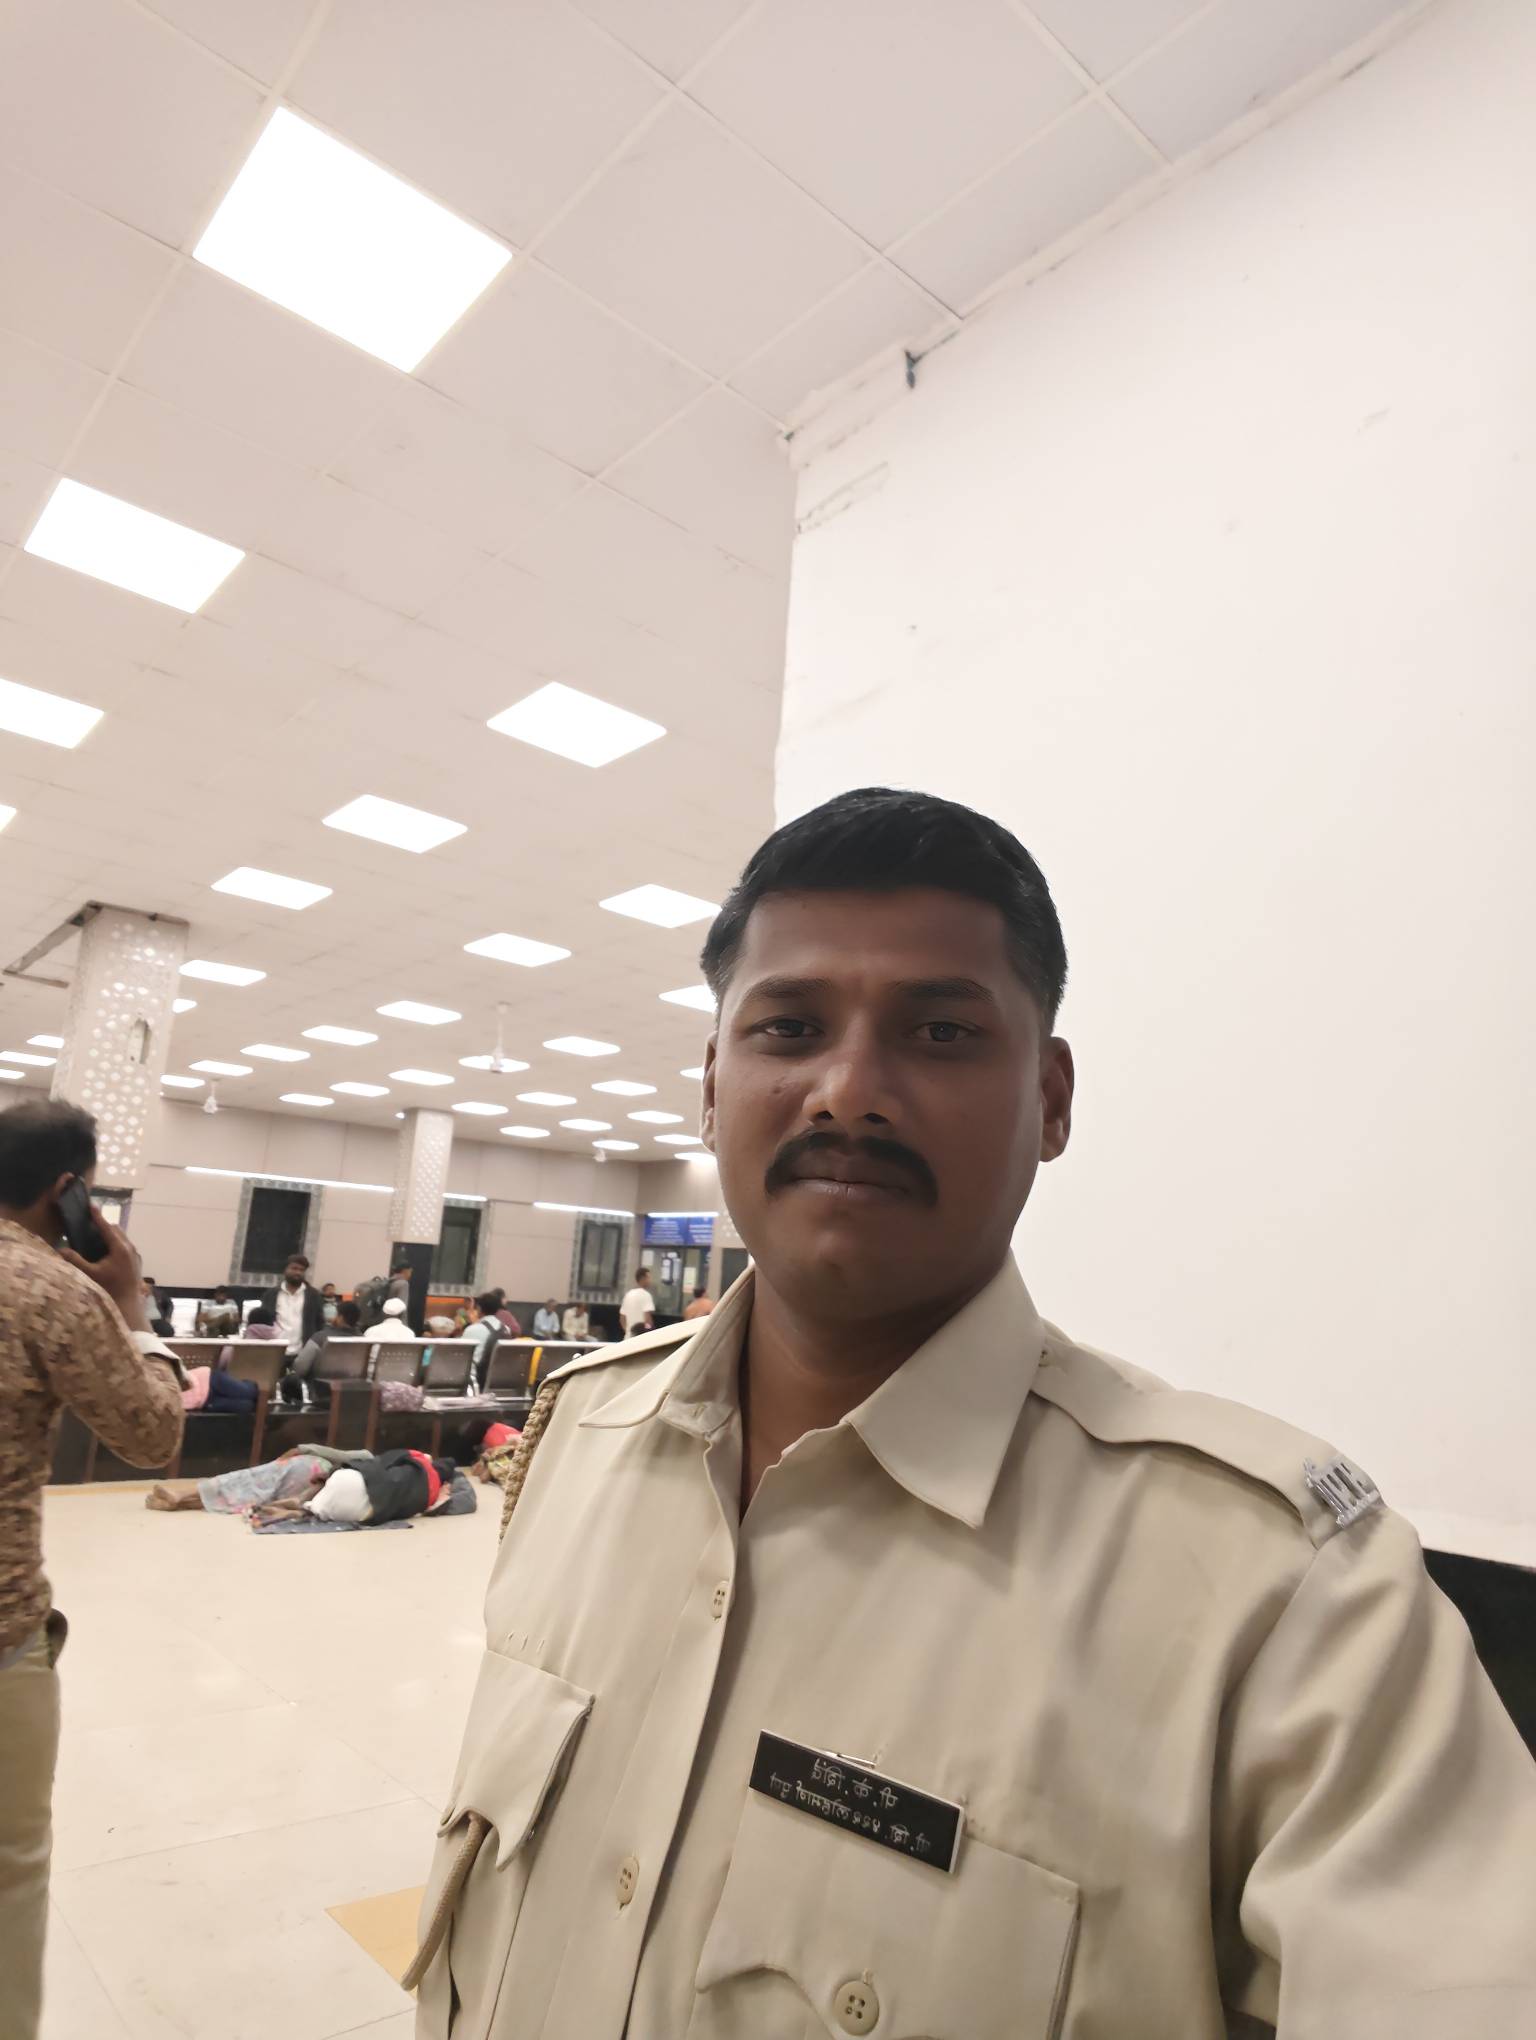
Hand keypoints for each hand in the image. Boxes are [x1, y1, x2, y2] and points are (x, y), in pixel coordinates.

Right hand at [60, 1213, 148, 1330]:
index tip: (91, 1205)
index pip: (106, 1227)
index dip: (97, 1216)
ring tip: (95, 1236)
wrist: (128, 1305)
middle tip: (90, 1223)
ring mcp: (135, 1255)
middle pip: (116, 1230)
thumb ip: (76, 1260)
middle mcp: (130, 1248)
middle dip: (103, 1225)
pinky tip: (105, 1251)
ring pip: (122, 1238)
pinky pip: (125, 1246)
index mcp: (120, 1248)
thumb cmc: (109, 1289)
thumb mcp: (90, 1274)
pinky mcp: (136, 1262)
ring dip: (110, 1235)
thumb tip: (60, 1250)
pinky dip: (115, 1244)